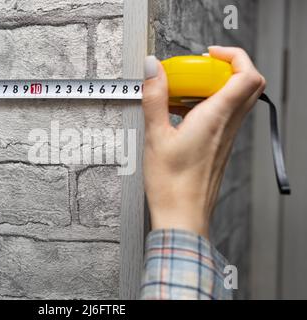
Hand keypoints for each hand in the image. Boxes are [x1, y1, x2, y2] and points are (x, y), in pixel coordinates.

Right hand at [142, 46, 265, 237]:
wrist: (182, 216)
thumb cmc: (172, 184)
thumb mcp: (156, 136)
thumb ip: (155, 98)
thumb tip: (153, 69)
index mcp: (216, 118)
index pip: (247, 74)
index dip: (233, 56)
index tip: (207, 54)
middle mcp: (228, 126)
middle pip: (246, 83)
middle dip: (224, 68)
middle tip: (196, 71)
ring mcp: (227, 137)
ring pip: (235, 99)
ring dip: (214, 87)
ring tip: (184, 93)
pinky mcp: (220, 146)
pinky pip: (224, 115)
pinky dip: (208, 105)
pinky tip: (181, 115)